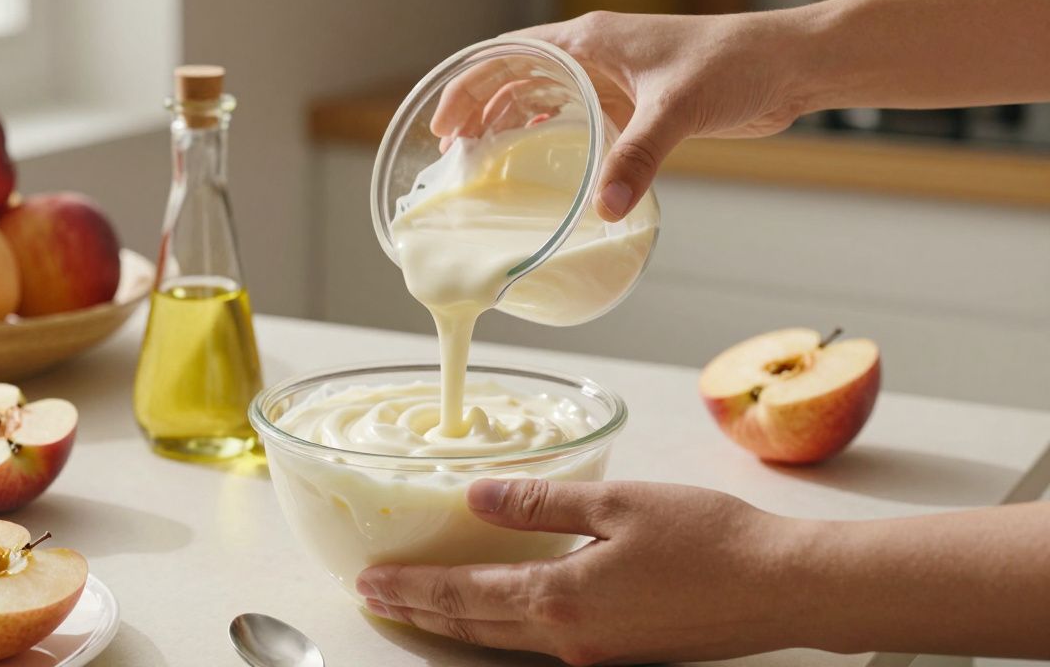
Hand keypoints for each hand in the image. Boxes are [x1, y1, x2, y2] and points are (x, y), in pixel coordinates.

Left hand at [357, 479, 800, 664]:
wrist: (781, 588)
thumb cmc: (710, 540)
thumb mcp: (617, 505)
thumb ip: (540, 505)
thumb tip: (477, 498)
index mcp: (562, 599)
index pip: (462, 597)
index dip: (411, 589)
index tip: (369, 582)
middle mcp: (569, 638)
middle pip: (473, 628)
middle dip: (420, 612)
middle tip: (376, 598)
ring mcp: (595, 652)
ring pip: (502, 640)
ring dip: (455, 623)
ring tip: (420, 606)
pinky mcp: (619, 651)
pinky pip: (539, 641)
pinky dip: (499, 626)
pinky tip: (499, 609)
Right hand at [431, 11, 810, 220]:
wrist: (789, 64)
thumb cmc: (737, 62)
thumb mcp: (678, 109)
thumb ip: (638, 157)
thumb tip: (604, 208)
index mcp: (591, 39)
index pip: (508, 54)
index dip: (469, 86)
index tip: (445, 124)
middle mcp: (595, 54)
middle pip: (516, 75)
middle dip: (479, 108)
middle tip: (452, 151)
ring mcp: (615, 77)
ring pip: (544, 95)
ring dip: (510, 121)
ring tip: (482, 158)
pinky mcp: (636, 102)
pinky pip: (577, 117)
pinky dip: (550, 135)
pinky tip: (541, 162)